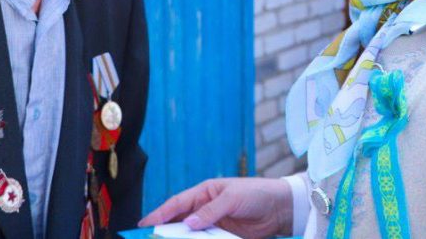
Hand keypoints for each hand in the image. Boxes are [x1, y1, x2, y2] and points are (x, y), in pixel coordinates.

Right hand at [138, 177, 293, 238]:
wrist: (281, 208)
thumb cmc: (257, 194)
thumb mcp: (233, 198)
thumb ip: (211, 211)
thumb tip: (190, 224)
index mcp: (205, 192)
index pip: (177, 203)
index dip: (159, 214)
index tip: (144, 225)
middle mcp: (205, 209)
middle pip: (180, 221)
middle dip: (165, 230)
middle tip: (150, 238)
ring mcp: (213, 224)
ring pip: (191, 235)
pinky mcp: (223, 237)